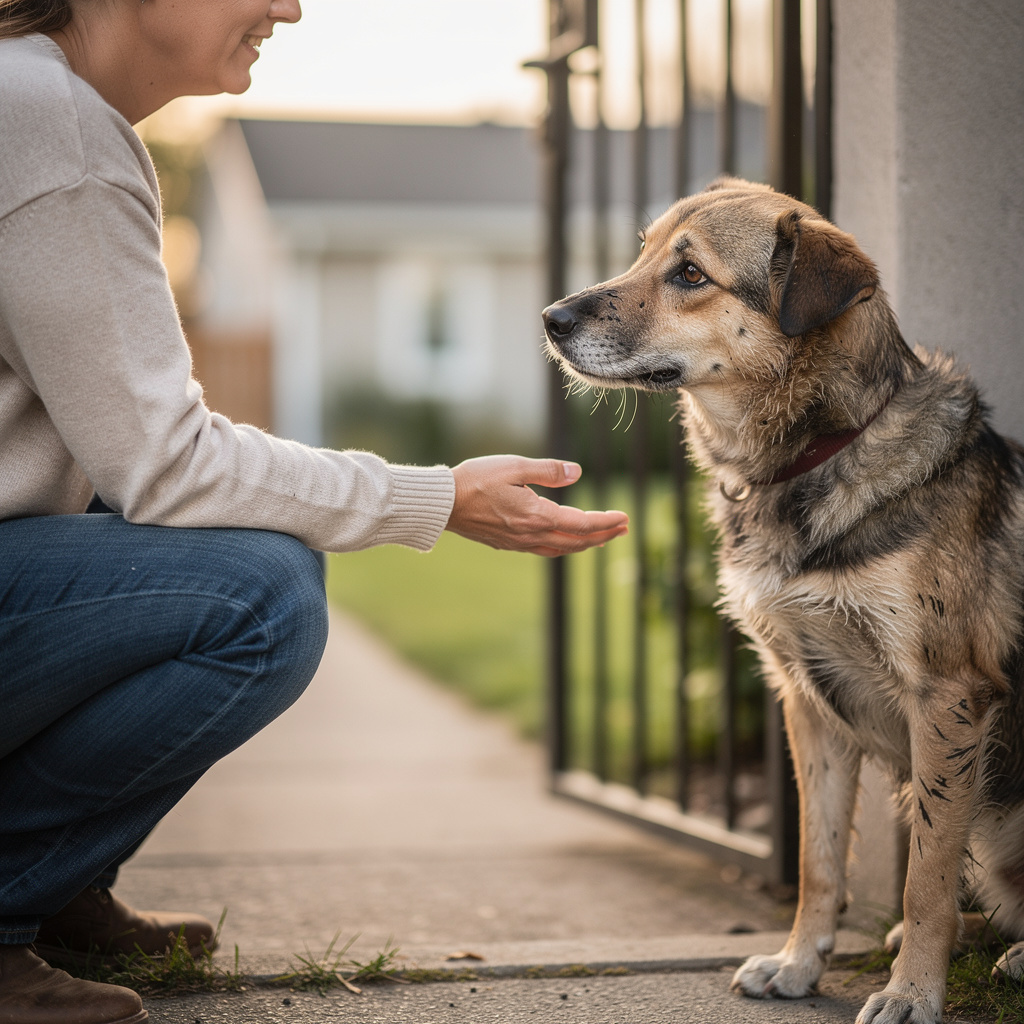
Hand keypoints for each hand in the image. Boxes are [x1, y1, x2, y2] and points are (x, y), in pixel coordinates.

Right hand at [446, 455, 628, 556]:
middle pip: (577, 541)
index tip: (624, 517)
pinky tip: (566, 542)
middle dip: (604, 535)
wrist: (443, 504)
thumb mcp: (515, 466)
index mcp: (537, 516)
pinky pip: (545, 551)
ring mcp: (519, 543)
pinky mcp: (508, 544)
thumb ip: (549, 470)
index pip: (582, 524)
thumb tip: (578, 473)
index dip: (606, 521)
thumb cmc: (476, 479)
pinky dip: (564, 547)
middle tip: (624, 528)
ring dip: (586, 544)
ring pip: (562, 549)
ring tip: (602, 538)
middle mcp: (531, 535)